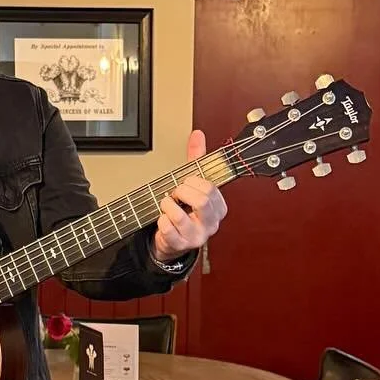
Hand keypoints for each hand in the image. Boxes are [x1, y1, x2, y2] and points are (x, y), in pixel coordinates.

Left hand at [152, 130, 226, 263]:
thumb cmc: (184, 209)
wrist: (172, 239)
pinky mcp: (180, 245)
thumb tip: (197, 134)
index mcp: (218, 208)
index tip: (186, 183)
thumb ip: (195, 159)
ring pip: (180, 215)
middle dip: (181, 192)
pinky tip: (163, 219)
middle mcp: (212, 224)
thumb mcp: (192, 184)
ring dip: (167, 205)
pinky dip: (160, 219)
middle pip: (201, 201)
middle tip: (175, 193)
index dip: (193, 182)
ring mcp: (197, 237)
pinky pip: (167, 227)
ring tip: (166, 205)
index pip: (211, 189)